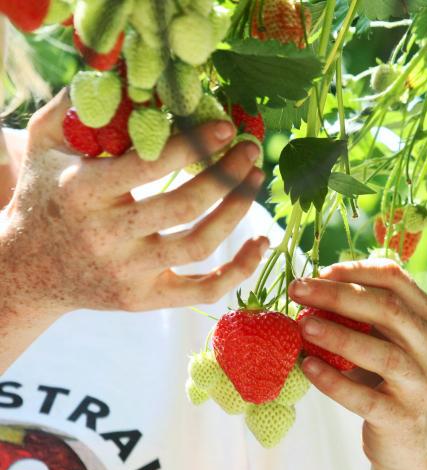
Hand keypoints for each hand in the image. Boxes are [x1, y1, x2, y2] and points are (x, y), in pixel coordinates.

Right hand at [0, 90, 266, 368]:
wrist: (28, 269)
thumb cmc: (46, 196)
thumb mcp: (44, 145)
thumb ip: (76, 108)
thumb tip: (126, 74)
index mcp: (83, 192)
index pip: (149, 166)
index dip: (195, 145)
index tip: (227, 127)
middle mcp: (106, 237)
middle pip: (183, 206)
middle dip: (226, 175)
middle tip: (250, 150)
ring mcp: (128, 273)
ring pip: (199, 245)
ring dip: (237, 212)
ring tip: (255, 181)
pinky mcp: (145, 300)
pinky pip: (202, 291)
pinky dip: (238, 271)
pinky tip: (260, 243)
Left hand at [289, 259, 426, 469]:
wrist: (410, 446)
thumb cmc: (388, 382)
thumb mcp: (385, 342)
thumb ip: (362, 315)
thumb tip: (313, 286)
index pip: (396, 279)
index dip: (355, 270)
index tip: (318, 272)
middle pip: (388, 310)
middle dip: (338, 295)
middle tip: (297, 290)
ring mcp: (421, 385)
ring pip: (383, 354)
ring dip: (339, 336)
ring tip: (303, 325)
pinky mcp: (402, 418)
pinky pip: (365, 398)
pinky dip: (335, 381)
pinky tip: (308, 368)